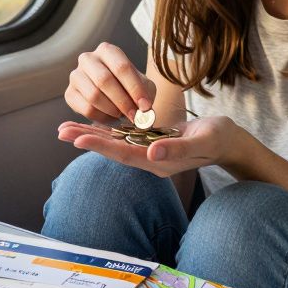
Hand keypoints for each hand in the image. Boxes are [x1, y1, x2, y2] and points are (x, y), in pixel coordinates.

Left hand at [56, 116, 253, 177]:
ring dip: (91, 135)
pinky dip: (106, 131)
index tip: (77, 139)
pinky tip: (90, 125)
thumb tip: (152, 151)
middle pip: (112, 150)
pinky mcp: (150, 142)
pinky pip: (123, 136)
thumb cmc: (218, 139)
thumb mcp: (203, 141)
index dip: (100, 146)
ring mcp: (149, 152)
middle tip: (60, 131)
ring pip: (115, 143)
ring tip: (65, 128)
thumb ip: (178, 149)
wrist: (228, 142)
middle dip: (87, 139)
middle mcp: (149, 159)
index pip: (124, 154)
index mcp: (159, 162)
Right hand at [64, 42, 157, 122]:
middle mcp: (88, 58)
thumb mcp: (142, 86)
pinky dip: (101, 117)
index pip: (121, 67)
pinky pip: (86, 109)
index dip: (134, 88)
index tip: (145, 106)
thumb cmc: (129, 87)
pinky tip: (110, 118)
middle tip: (134, 116)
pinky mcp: (69, 93)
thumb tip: (145, 110)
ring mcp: (75, 75)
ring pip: (93, 95)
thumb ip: (145, 94)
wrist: (112, 95)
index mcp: (107, 50)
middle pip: (104, 80)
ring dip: (112, 110)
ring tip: (122, 115)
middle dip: (122, 101)